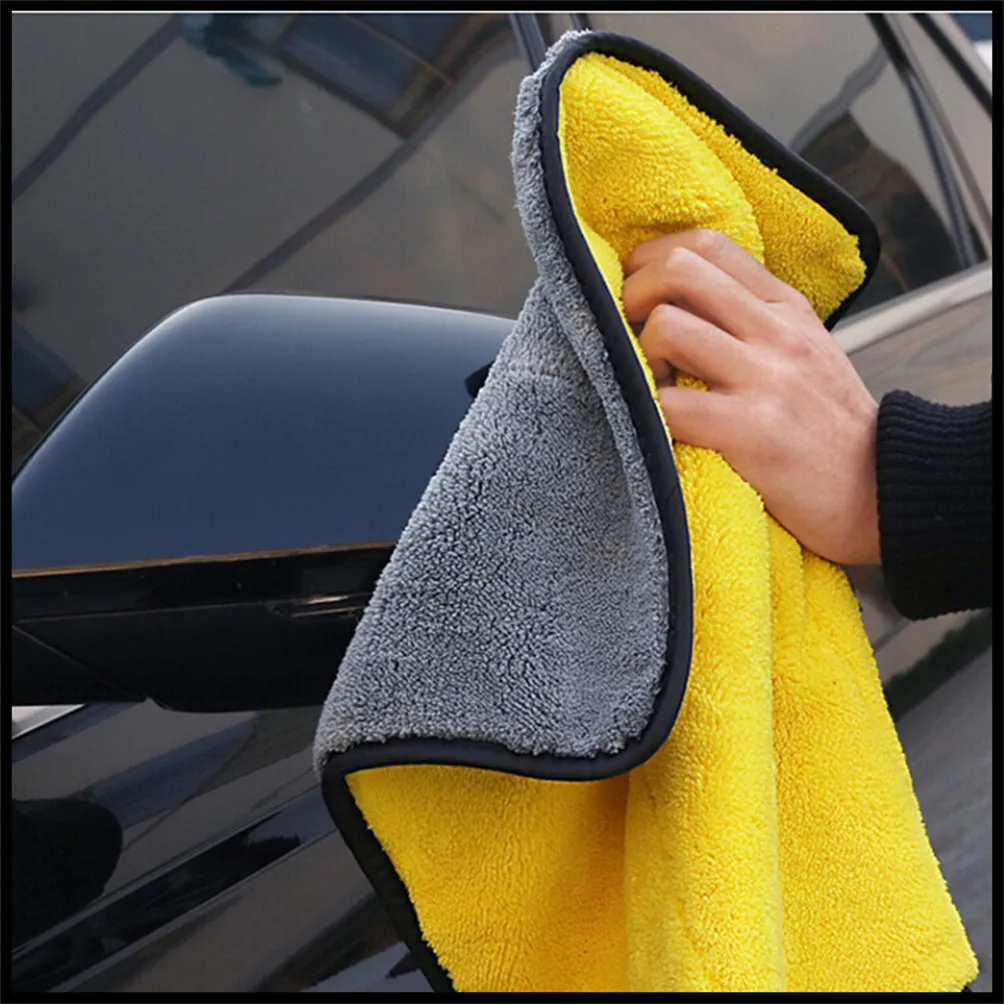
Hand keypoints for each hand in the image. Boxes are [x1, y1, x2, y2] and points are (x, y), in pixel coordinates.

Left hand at [622, 229, 880, 566]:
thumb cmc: (828, 428)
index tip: (636, 290)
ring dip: (637, 356)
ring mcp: (766, 378)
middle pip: (679, 271)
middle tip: (625, 334)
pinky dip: (647, 412)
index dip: (654, 258)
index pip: (707, 244)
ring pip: (667, 327)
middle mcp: (776, 331)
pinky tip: (659, 426)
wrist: (880, 489)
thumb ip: (750, 320)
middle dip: (631, 295)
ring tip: (650, 385)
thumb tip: (677, 304)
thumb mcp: (803, 351)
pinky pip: (670, 405)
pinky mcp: (752, 429)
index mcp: (784, 307)